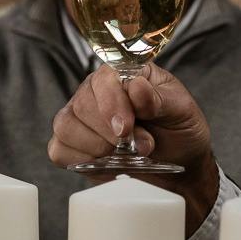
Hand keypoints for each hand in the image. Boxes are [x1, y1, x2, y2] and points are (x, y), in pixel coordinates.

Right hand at [46, 62, 219, 226]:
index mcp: (122, 74)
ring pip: (66, 127)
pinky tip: (106, 162)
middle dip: (110, 134)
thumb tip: (136, 88)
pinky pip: (59, 150)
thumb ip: (159, 99)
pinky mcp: (72, 145)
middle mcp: (96, 92)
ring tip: (126, 155)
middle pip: (81, 105)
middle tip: (142, 146)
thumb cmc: (179, 130)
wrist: (178, 165)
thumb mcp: (181, 110)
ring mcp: (80, 118)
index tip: (126, 129)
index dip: (111, 105)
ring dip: (97, 147)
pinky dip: (81, 160)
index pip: (103, 79)